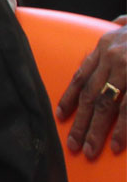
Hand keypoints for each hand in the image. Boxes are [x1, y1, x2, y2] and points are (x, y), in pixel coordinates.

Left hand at [56, 16, 126, 156]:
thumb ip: (118, 31)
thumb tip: (111, 31)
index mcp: (105, 46)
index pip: (81, 76)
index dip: (69, 98)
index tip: (60, 116)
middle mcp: (113, 58)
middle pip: (90, 96)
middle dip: (80, 123)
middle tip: (72, 145)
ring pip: (107, 105)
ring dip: (97, 131)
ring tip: (90, 151)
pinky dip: (123, 129)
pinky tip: (117, 144)